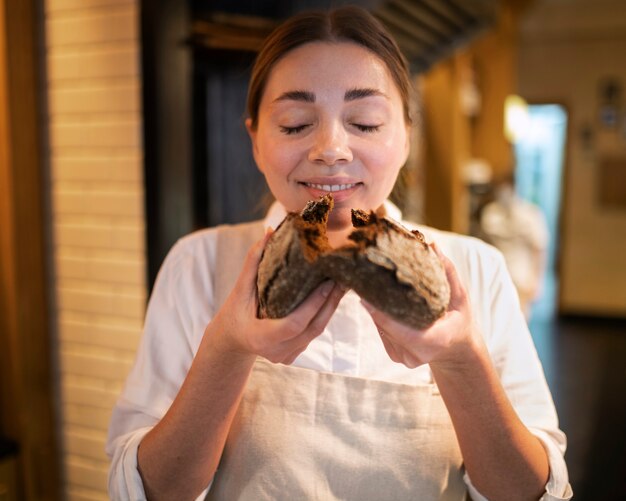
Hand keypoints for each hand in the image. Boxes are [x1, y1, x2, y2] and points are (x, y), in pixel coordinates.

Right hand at [209, 232, 345, 363]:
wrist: (232, 340)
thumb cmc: (234, 312)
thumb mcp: (240, 289)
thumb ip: (253, 262)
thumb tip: (268, 231)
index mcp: (260, 337)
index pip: (294, 323)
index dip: (313, 304)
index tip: (328, 283)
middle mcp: (276, 352)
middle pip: (312, 328)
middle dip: (330, 303)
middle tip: (343, 278)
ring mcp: (286, 356)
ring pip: (316, 332)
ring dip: (331, 308)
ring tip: (342, 284)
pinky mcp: (294, 355)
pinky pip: (313, 334)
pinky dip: (323, 315)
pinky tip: (331, 297)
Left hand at [362, 243, 484, 369]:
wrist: (456, 348)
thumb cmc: (459, 319)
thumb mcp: (460, 295)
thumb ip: (447, 271)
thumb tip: (432, 244)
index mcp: (435, 340)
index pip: (403, 329)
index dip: (382, 315)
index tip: (365, 298)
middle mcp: (417, 354)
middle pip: (388, 327)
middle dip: (375, 306)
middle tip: (363, 282)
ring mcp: (406, 358)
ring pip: (383, 330)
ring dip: (375, 310)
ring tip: (369, 288)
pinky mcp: (397, 356)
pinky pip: (383, 333)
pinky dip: (380, 318)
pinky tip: (379, 303)